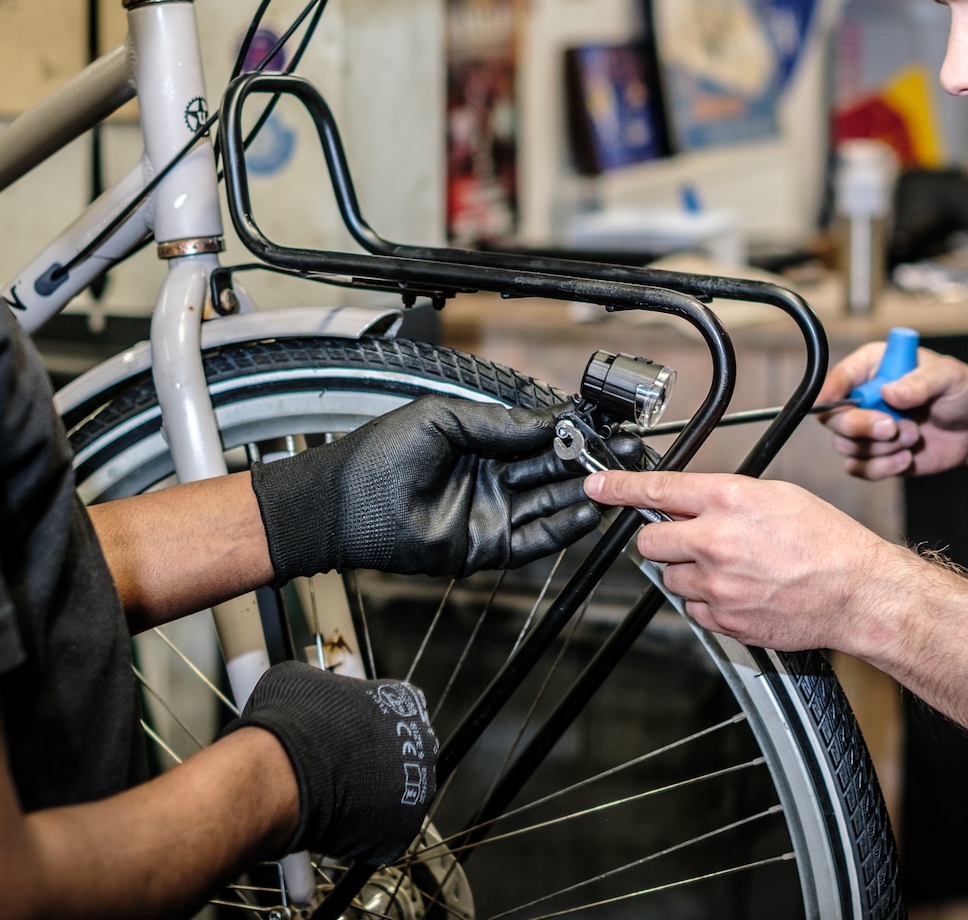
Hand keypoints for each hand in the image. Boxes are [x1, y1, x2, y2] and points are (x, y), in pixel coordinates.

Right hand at [228, 663, 436, 866]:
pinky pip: (384, 834)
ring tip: (333, 800)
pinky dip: (362, 836)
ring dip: (370, 801)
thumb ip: (317, 688)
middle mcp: (421, 740)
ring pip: (396, 796)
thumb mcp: (297, 682)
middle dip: (373, 765)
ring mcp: (418, 786)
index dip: (366, 727)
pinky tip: (335, 825)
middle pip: (402, 754)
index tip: (344, 737)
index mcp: (403, 699)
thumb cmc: (292, 723)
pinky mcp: (404, 828)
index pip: (396, 711)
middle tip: (336, 771)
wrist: (284, 772)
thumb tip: (302, 695)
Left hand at [252, 396, 601, 579]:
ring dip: (583, 495)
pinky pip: (531, 540)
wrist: (343, 502)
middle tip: (623, 452)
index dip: (572, 434)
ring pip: (548, 505)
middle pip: (552, 472)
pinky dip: (561, 528)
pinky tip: (586, 513)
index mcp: (481, 445)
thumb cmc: (379, 455)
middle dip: (589, 462)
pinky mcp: (483, 548)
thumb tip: (549, 420)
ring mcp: (488, 515)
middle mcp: (489, 480)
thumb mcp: (445, 419)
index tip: (603, 426)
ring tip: (616, 480)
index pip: (538, 439)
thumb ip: (500, 423)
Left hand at [584, 470, 909, 656]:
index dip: (619, 488)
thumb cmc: (826, 541)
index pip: (658, 489)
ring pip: (671, 576)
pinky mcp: (723, 618)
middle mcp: (717, 540)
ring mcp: (717, 583)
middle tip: (691, 539)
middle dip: (663, 537)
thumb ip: (725, 497)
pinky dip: (706, 600)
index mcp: (731, 500)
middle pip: (651, 540)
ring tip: (732, 568)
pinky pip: (692, 607)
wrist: (856, 592)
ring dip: (689, 570)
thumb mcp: (776, 496)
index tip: (597, 488)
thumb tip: (689, 501)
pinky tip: (740, 591)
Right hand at [815, 342, 967, 479]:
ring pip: (845, 445)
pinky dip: (882, 468)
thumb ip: (919, 382)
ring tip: (914, 436)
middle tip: (892, 427)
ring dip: (880, 447)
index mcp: (873, 367)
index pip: (840, 377)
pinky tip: (907, 458)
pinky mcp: (876, 455)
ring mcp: (867, 429)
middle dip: (860, 426)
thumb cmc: (961, 391)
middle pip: (833, 417)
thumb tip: (889, 393)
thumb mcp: (948, 376)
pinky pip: (859, 468)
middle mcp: (863, 397)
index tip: (830, 401)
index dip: (830, 390)